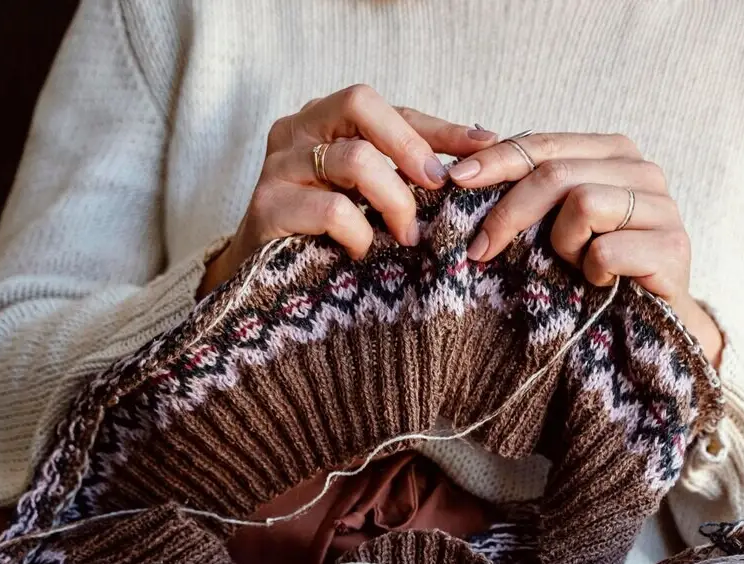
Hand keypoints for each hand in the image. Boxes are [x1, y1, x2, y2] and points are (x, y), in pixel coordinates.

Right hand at [199, 84, 497, 296]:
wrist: (258, 279)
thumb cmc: (325, 235)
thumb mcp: (367, 197)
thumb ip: (406, 175)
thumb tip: (479, 156)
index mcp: (325, 120)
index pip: (390, 109)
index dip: (440, 127)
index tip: (485, 145)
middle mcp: (298, 130)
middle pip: (360, 103)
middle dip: (410, 145)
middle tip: (438, 187)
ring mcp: (279, 165)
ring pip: (354, 159)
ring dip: (394, 200)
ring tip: (407, 235)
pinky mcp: (267, 206)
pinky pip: (333, 210)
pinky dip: (361, 233)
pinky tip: (364, 251)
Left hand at [445, 133, 723, 365]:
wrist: (659, 324)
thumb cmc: (602, 269)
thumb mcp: (562, 223)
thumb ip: (534, 189)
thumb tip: (462, 169)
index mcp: (615, 152)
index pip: (545, 142)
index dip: (498, 159)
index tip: (456, 180)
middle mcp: (643, 169)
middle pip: (557, 173)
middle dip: (509, 212)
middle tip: (480, 248)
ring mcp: (664, 206)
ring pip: (583, 204)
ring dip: (564, 245)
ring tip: (576, 266)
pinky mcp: (672, 246)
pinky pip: (606, 250)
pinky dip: (592, 272)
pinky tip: (603, 283)